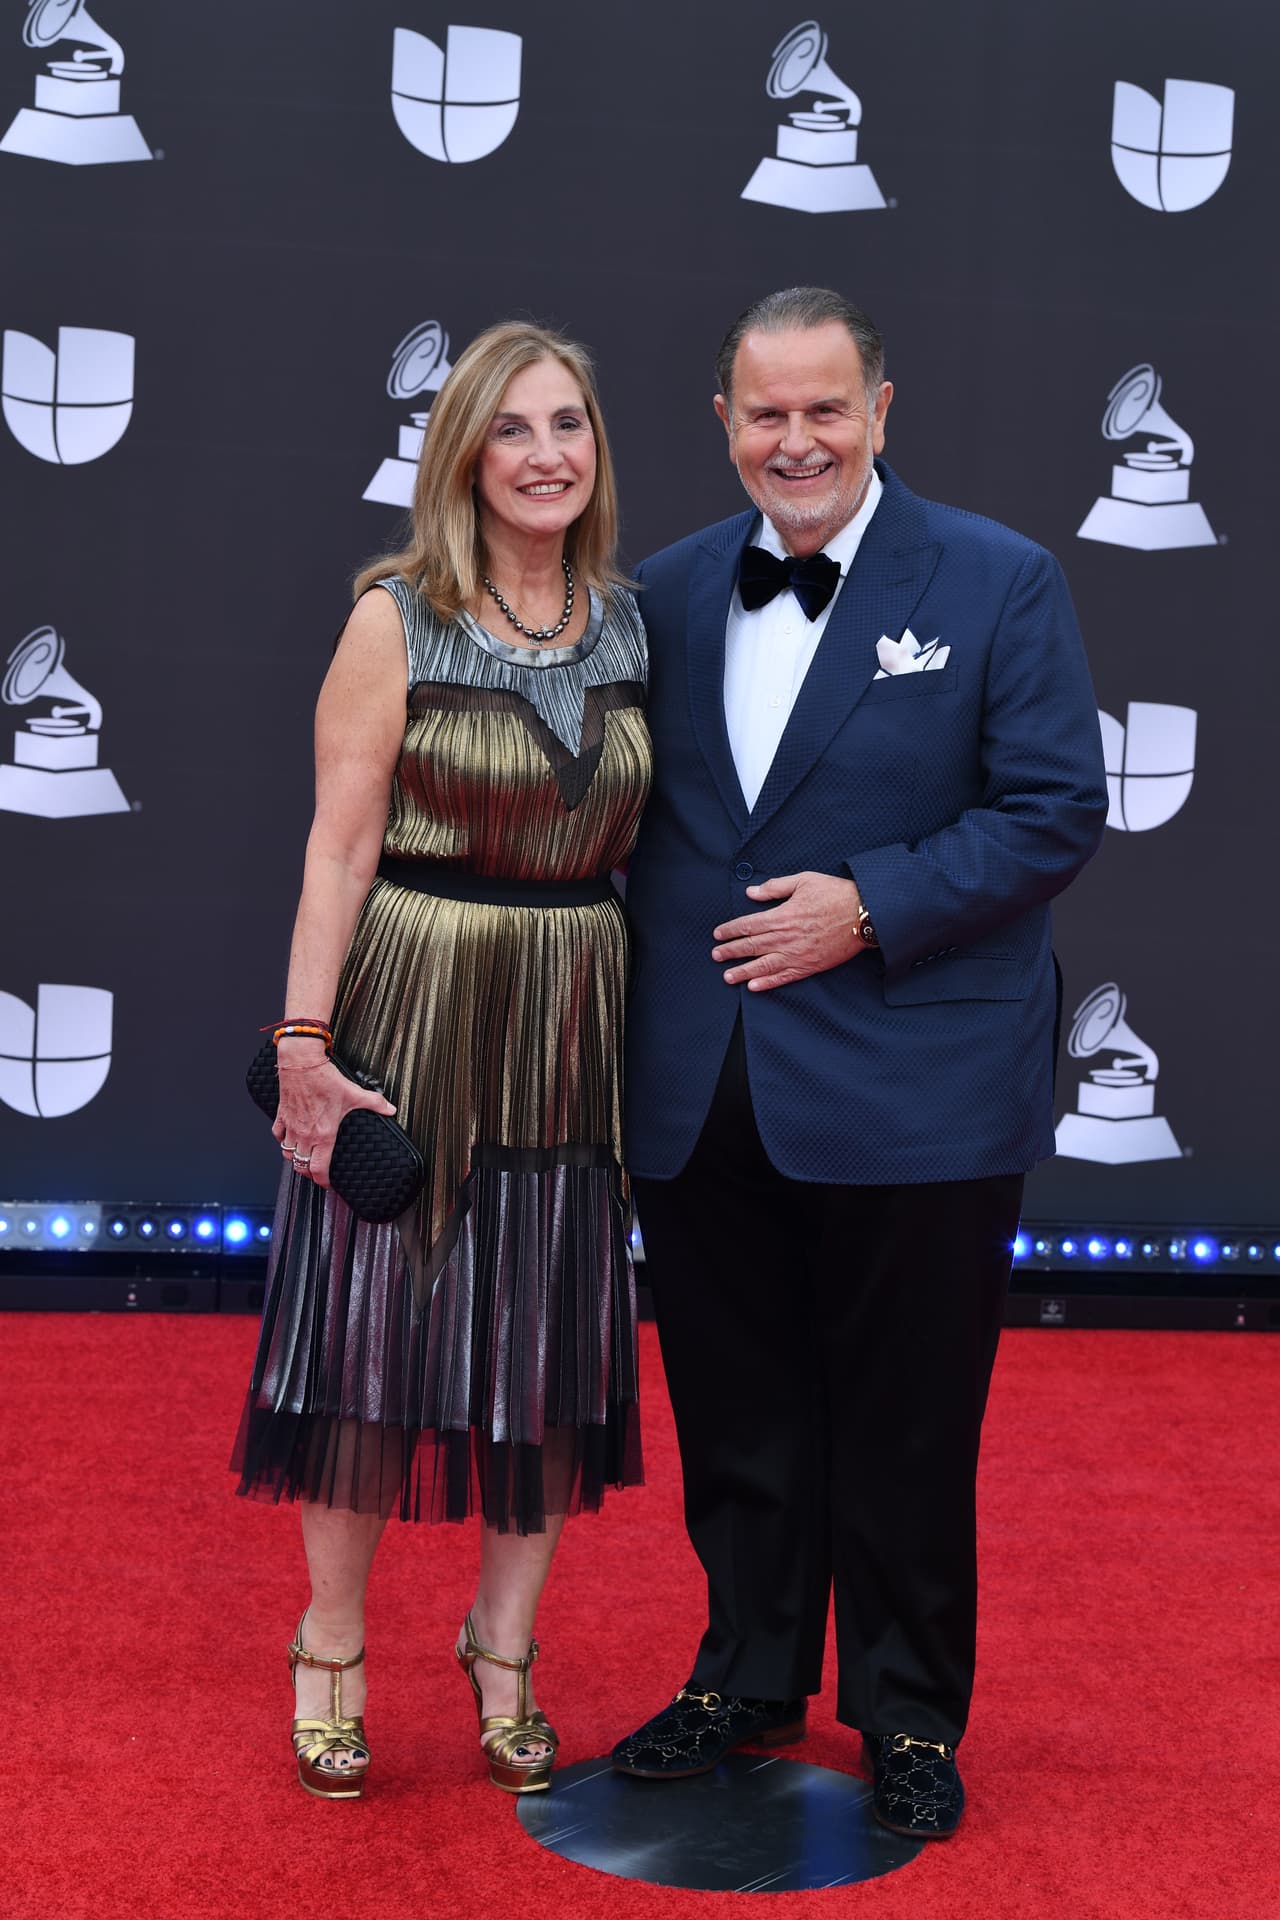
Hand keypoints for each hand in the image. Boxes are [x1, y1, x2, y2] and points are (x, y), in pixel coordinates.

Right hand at [272, 1050, 396, 1188]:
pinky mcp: (282, 1116)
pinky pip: (278, 1135)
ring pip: (287, 1153)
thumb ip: (375, 1103)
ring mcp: (291, 1127)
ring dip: (295, 1158)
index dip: (322, 1180)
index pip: (319, 1168)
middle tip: (315, 1172)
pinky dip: (283, 1140)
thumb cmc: (325, 1079)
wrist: (302, 1063)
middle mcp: (305, 1134)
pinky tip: (289, 1138)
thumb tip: (390, 1109)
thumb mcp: (354, 1093)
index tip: (327, 1182)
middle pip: (301, 1166)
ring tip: (303, 1157)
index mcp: (323, 1134)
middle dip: (308, 1172)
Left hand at [711, 871, 865, 991]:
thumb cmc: (835, 894)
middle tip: (716, 956)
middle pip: (751, 946)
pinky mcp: (810, 966)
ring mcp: (798, 955)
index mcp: (782, 916)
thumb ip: (775, 887)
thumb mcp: (803, 881)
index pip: (748, 925)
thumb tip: (751, 893)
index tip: (718, 935)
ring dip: (743, 972)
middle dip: (731, 951)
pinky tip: (754, 987)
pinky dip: (768, 983)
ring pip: (764, 966)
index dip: (730, 931)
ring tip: (727, 977)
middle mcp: (786, 938)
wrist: (864, 914)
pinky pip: (785, 977)